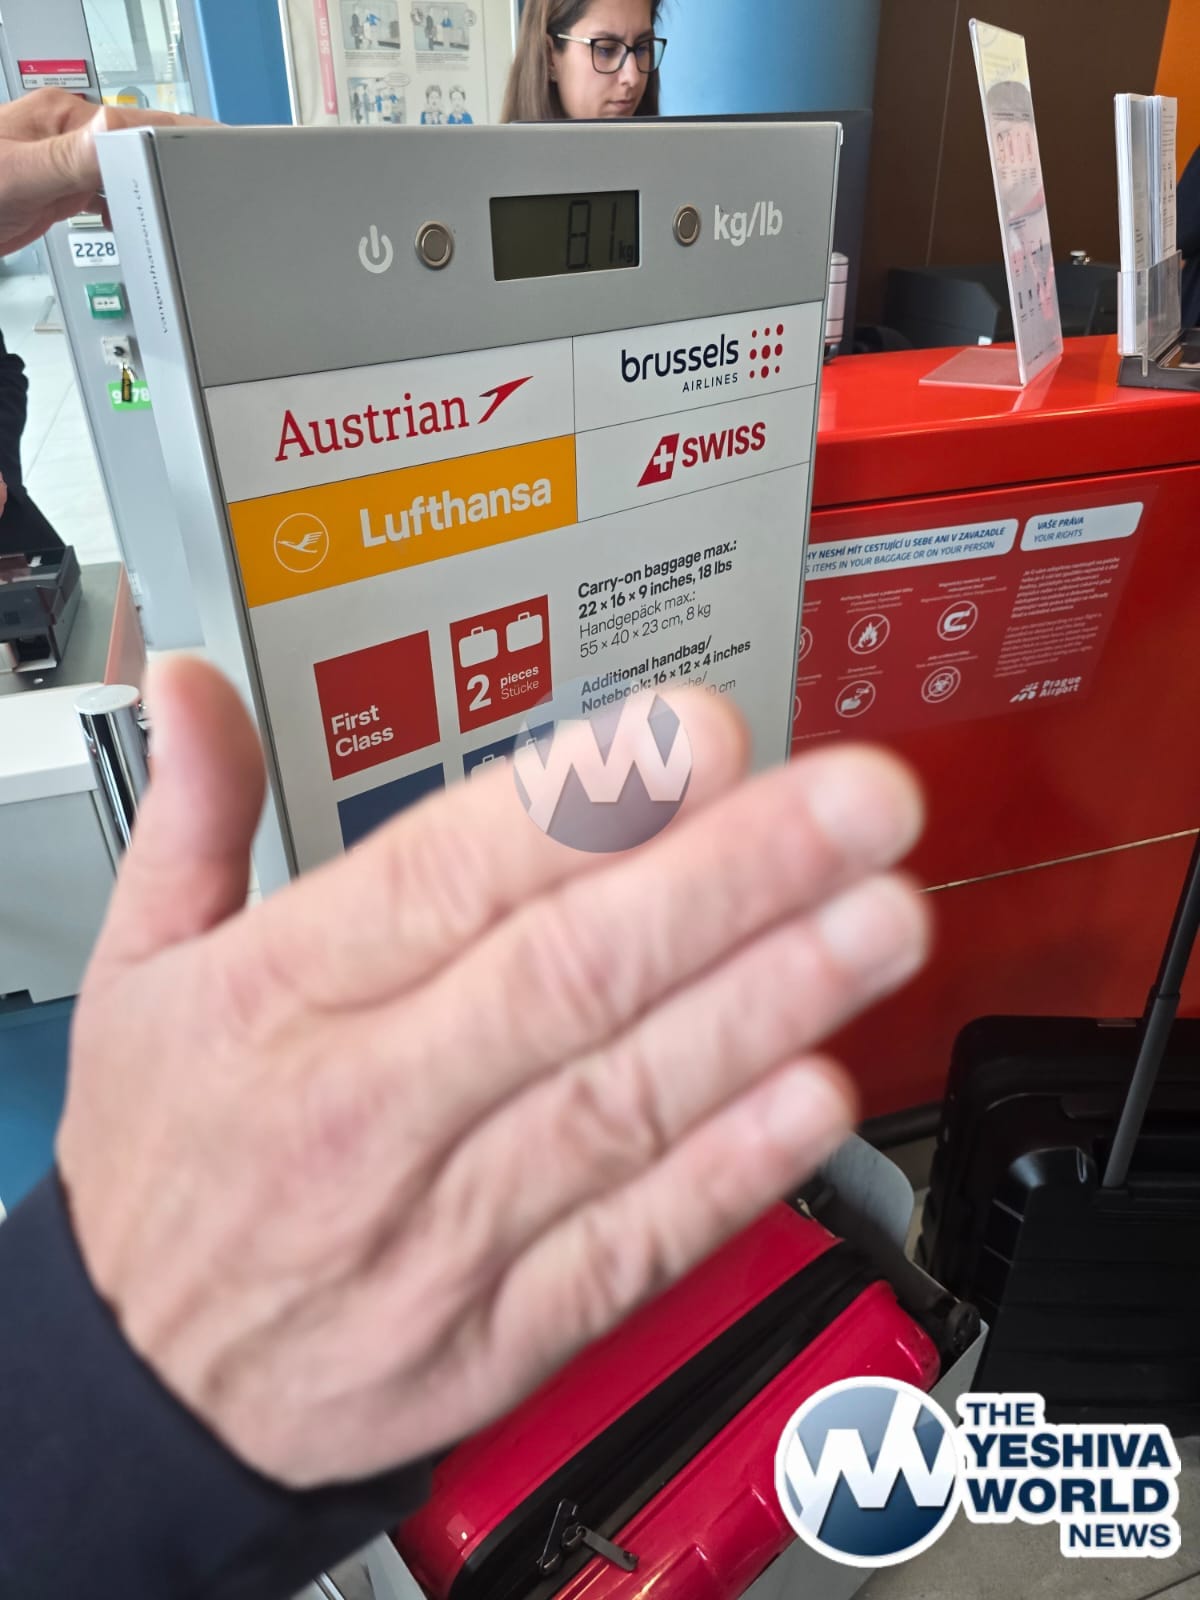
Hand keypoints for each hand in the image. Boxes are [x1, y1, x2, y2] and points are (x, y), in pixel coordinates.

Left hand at [0, 91, 193, 256]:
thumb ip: (70, 156)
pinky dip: (121, 210)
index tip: (209, 151)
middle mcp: (68, 136)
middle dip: (163, 168)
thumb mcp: (22, 171)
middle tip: (194, 190)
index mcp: (61, 117)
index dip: (172, 137)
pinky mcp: (63, 189)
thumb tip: (116, 132)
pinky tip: (126, 221)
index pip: (131, 121)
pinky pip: (104, 194)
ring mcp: (66, 163)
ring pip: (123, 173)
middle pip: (134, 147)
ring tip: (167, 209)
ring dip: (142, 192)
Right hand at [58, 658, 928, 1488]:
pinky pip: (629, 1247)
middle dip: (731, 878)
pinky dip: (729, 1174)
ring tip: (882, 919)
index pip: (446, 879)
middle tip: (857, 802)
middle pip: (570, 975)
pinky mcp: (497, 1329)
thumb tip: (198, 682)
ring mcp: (440, 1228)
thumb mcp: (136, 977)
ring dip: (767, 1005)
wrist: (136, 1394)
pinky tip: (819, 1096)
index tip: (700, 735)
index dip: (586, 805)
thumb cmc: (159, 1165)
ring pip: (625, 1100)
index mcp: (280, 997)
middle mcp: (368, 1103)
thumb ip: (191, 816)